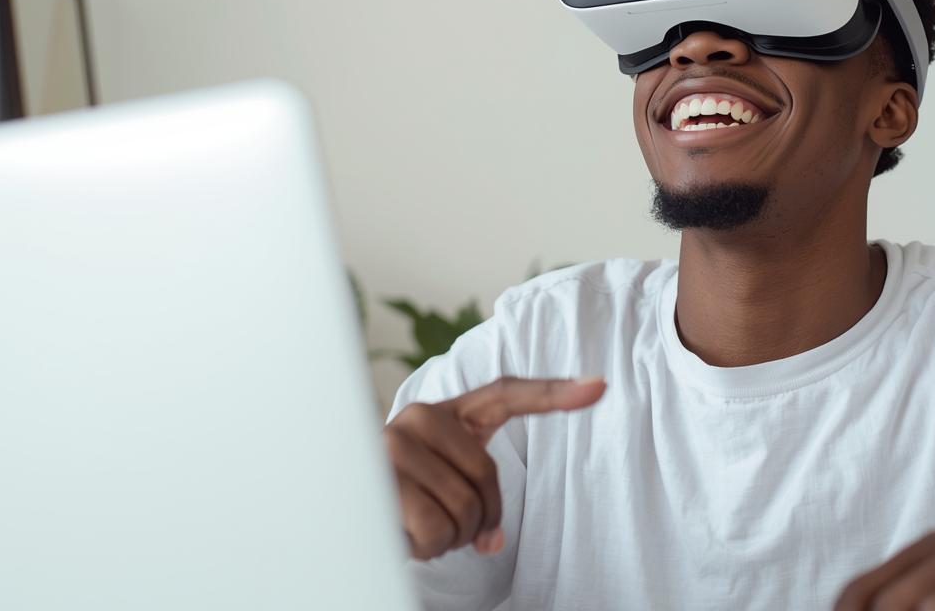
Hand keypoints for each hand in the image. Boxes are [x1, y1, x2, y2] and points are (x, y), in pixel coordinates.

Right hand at [383, 376, 605, 559]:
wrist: (336, 505)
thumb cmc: (397, 496)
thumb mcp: (441, 483)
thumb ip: (474, 494)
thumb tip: (493, 542)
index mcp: (443, 413)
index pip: (506, 394)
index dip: (553, 392)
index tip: (598, 386)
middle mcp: (419, 418)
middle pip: (487, 478)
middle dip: (475, 518)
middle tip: (442, 523)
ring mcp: (395, 446)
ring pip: (463, 510)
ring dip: (448, 537)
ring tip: (416, 525)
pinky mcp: (378, 480)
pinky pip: (435, 531)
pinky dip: (426, 548)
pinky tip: (401, 534)